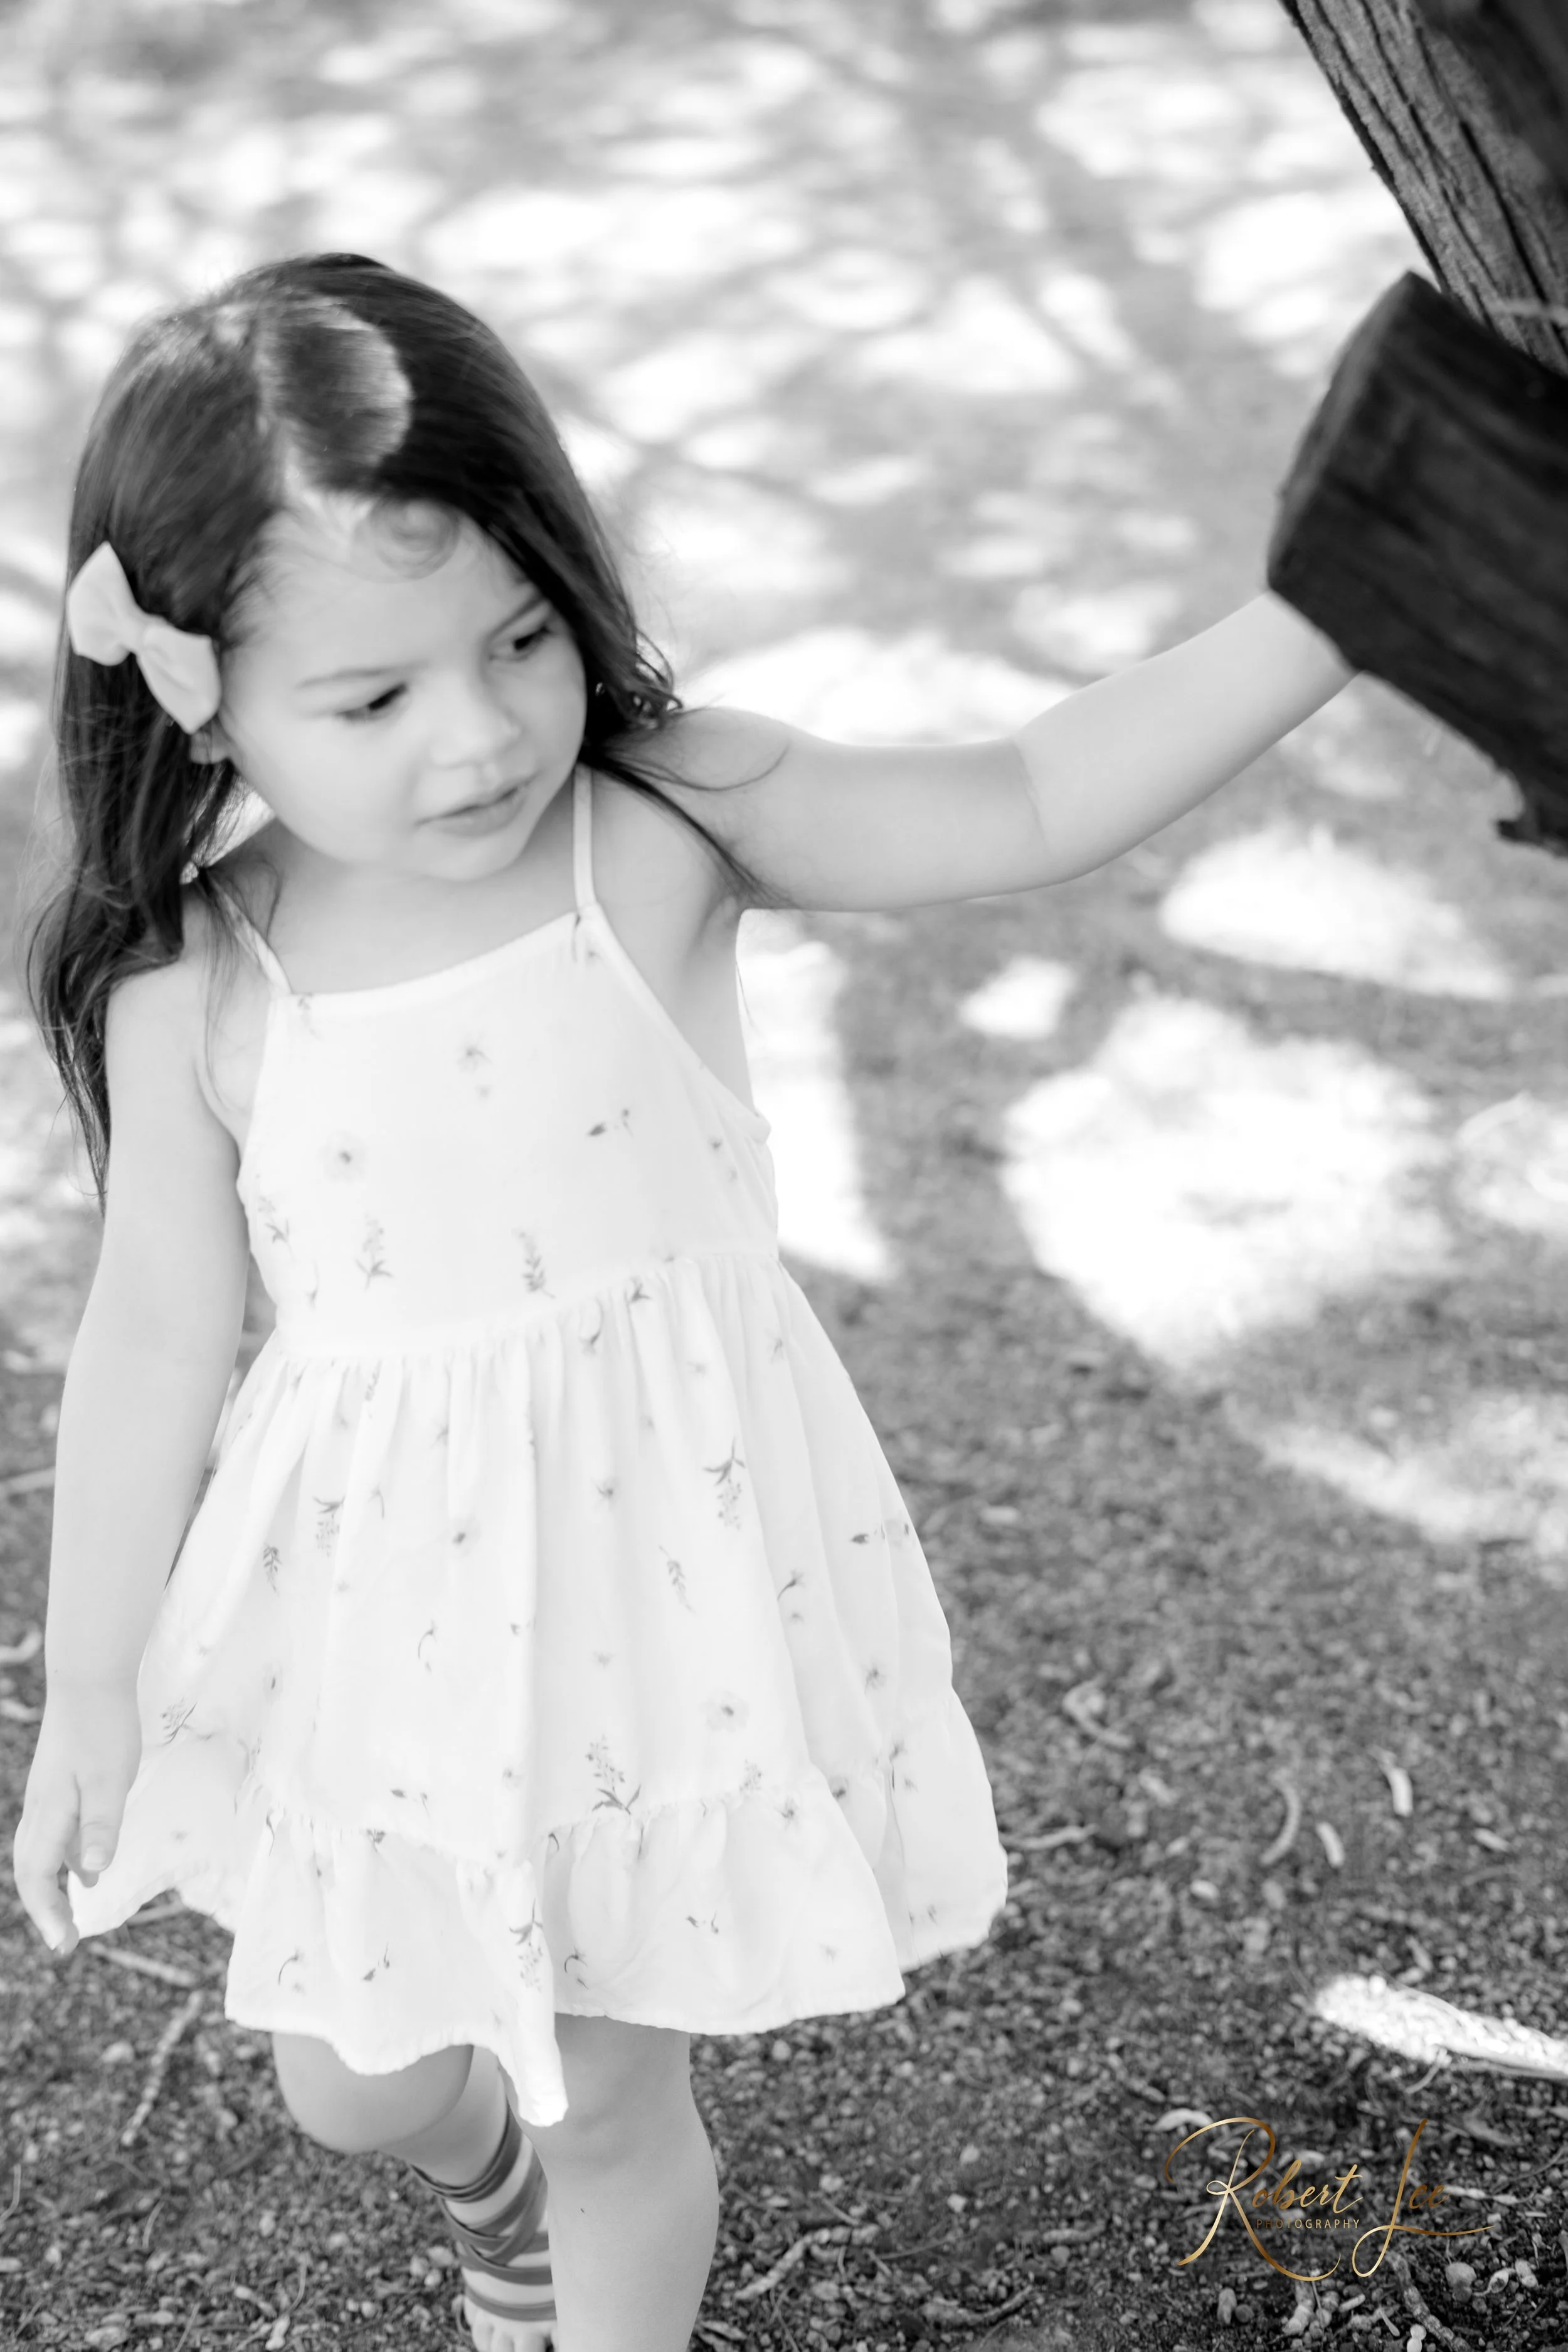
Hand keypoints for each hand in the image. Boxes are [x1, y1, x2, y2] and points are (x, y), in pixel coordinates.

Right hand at [11, 1680, 141, 1956]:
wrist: (89, 1681)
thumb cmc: (102, 1729)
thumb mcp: (110, 1779)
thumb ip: (101, 1824)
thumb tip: (93, 1872)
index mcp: (49, 1814)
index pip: (37, 1877)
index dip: (47, 1913)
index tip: (64, 1944)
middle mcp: (41, 1811)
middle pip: (32, 1872)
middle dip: (45, 1909)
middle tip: (66, 1942)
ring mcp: (47, 1797)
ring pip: (40, 1854)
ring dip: (52, 1886)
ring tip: (72, 1916)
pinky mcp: (59, 1786)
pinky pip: (54, 1835)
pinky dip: (64, 1858)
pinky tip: (86, 1867)